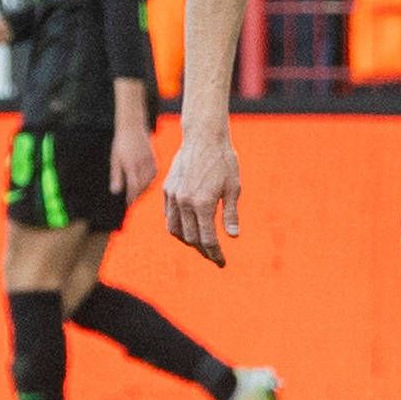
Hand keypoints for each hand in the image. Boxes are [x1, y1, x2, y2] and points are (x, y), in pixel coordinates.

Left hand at [109, 127, 157, 202]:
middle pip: (143, 185)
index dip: (131, 197)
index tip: (128, 204)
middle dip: (138, 195)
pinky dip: (150, 180)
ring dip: (144, 188)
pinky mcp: (154, 158)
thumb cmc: (120, 144)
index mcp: (131, 166)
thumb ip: (116, 176)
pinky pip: (154, 173)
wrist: (133, 127)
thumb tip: (115, 192)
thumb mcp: (115, 160)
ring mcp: (150, 161)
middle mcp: (142, 165)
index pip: (133, 187)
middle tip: (132, 201)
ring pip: (150, 180)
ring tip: (138, 193)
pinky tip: (146, 182)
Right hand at [162, 130, 239, 264]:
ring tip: (201, 246)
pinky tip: (187, 228)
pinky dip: (177, 226)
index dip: (215, 253)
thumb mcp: (233, 188)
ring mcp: (173, 196)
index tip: (222, 262)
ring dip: (187, 241)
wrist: (204, 138)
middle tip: (214, 256)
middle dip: (203, 250)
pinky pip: (168, 215)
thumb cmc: (224, 161)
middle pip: (191, 238)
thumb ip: (230, 213)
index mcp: (203, 204)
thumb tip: (233, 236)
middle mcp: (184, 202)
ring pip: (175, 229)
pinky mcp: (167, 189)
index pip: (207, 239)